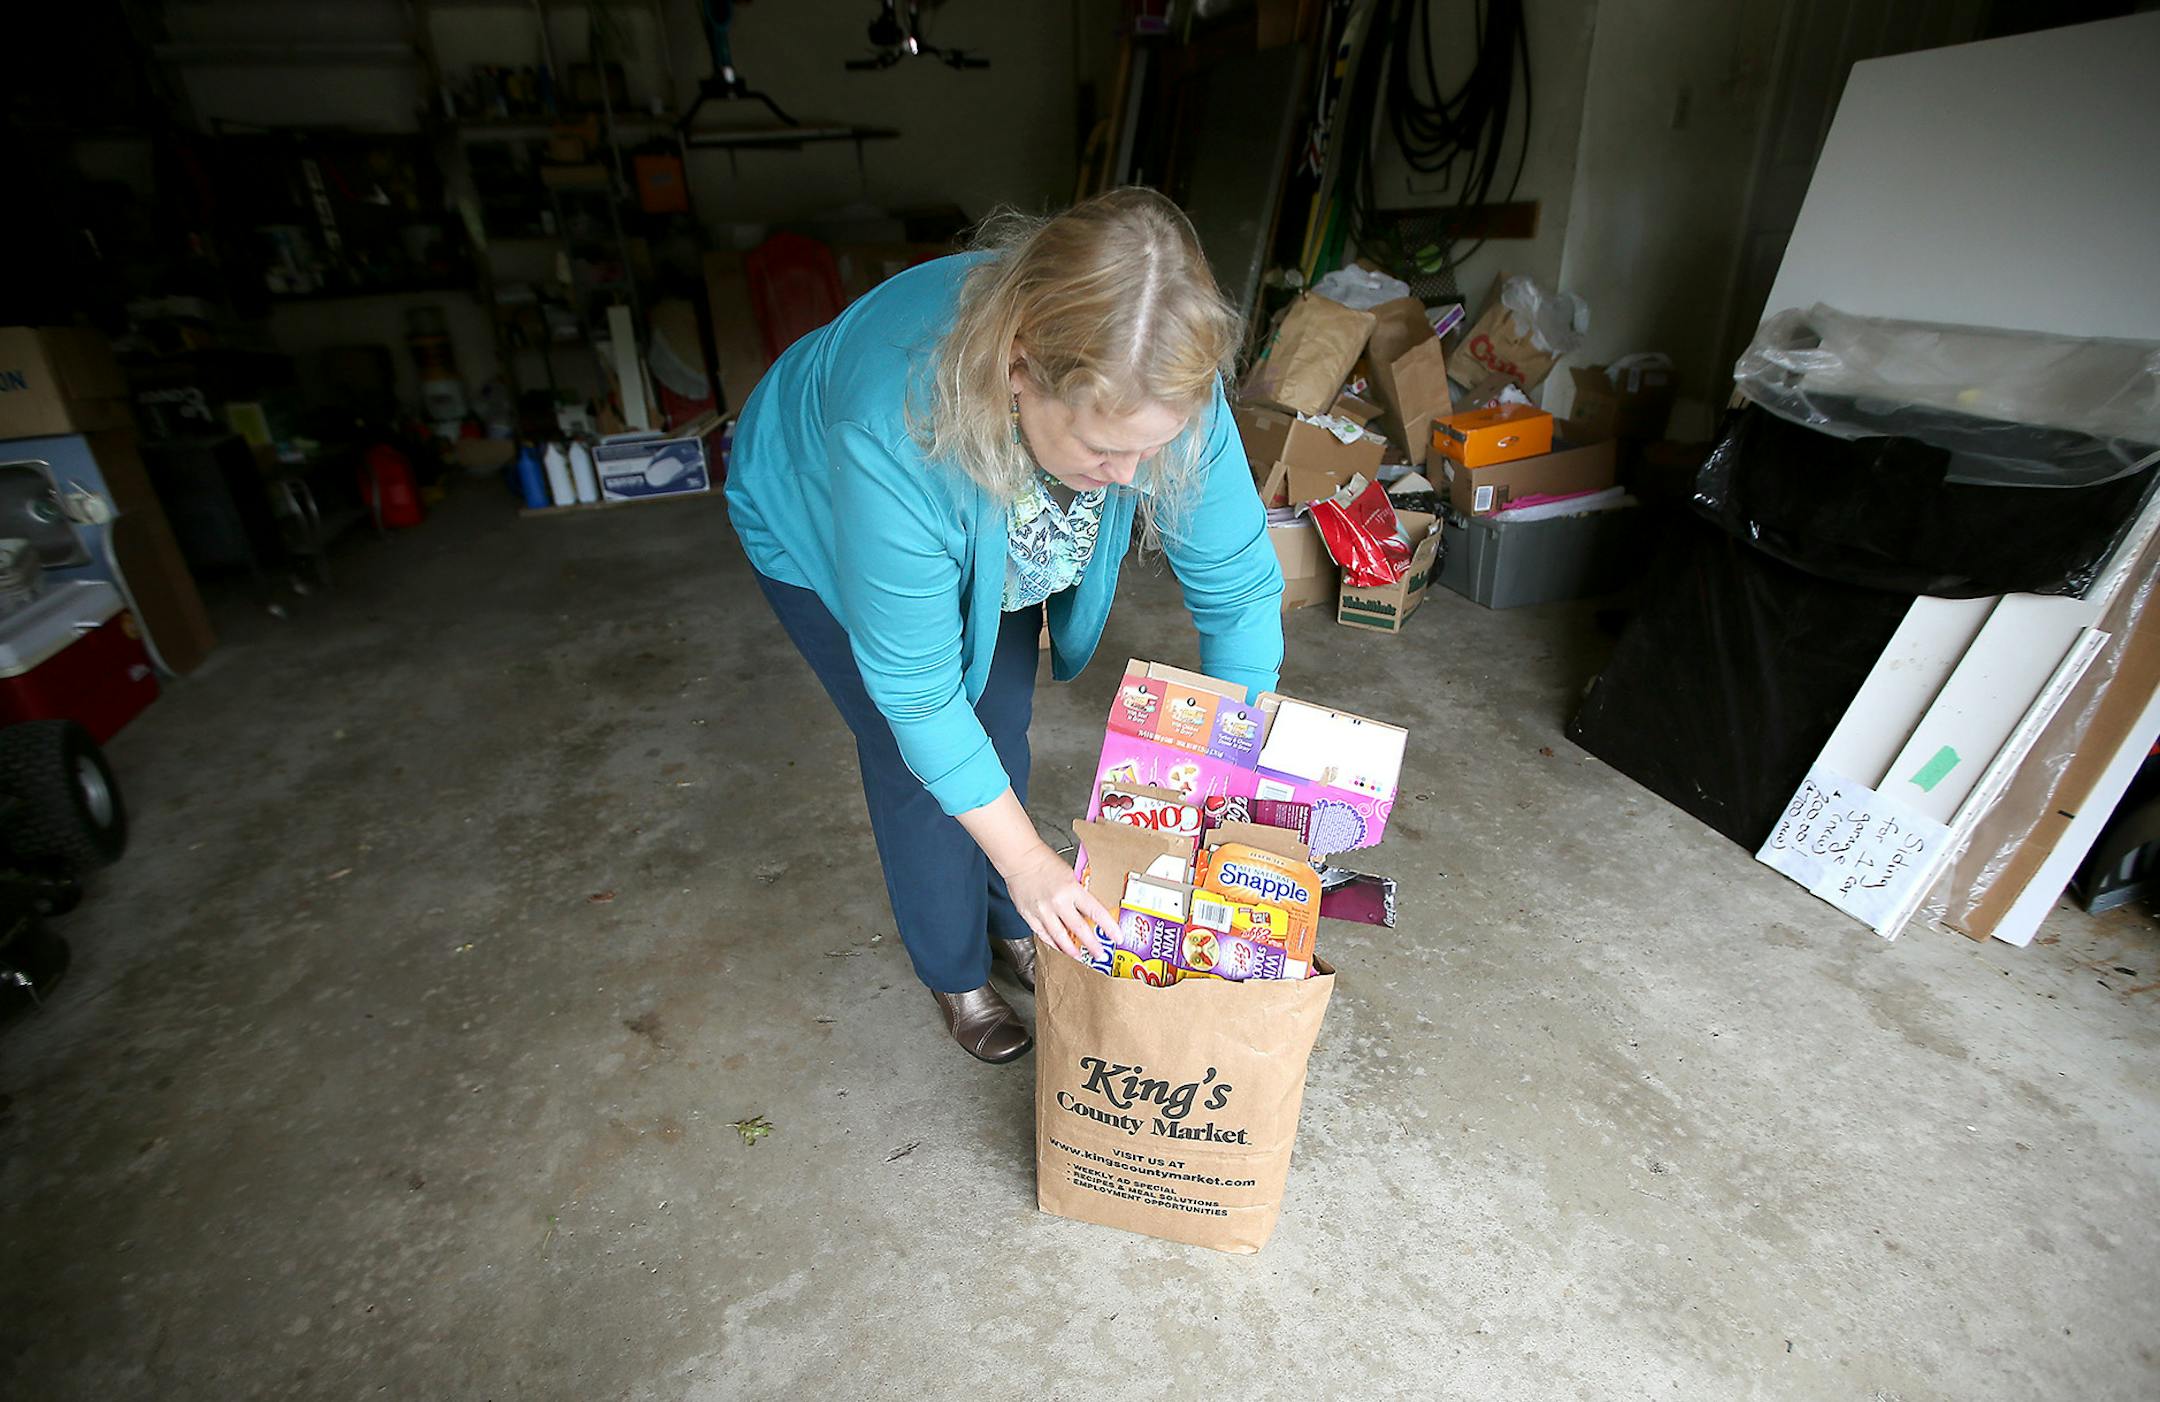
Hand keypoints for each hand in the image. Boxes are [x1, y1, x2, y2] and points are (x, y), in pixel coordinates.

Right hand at [1000, 842, 1115, 964]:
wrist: (1020, 858)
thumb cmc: (1044, 861)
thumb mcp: (1069, 874)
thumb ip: (1077, 894)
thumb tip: (1086, 910)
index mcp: (1072, 889)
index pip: (1096, 912)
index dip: (1109, 927)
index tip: (1117, 937)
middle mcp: (1058, 902)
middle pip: (1079, 929)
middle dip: (1092, 945)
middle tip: (1100, 954)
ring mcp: (1043, 911)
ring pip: (1059, 937)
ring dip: (1071, 949)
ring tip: (1079, 955)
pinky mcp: (1029, 915)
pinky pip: (1043, 934)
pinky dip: (1052, 943)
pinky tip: (1059, 947)